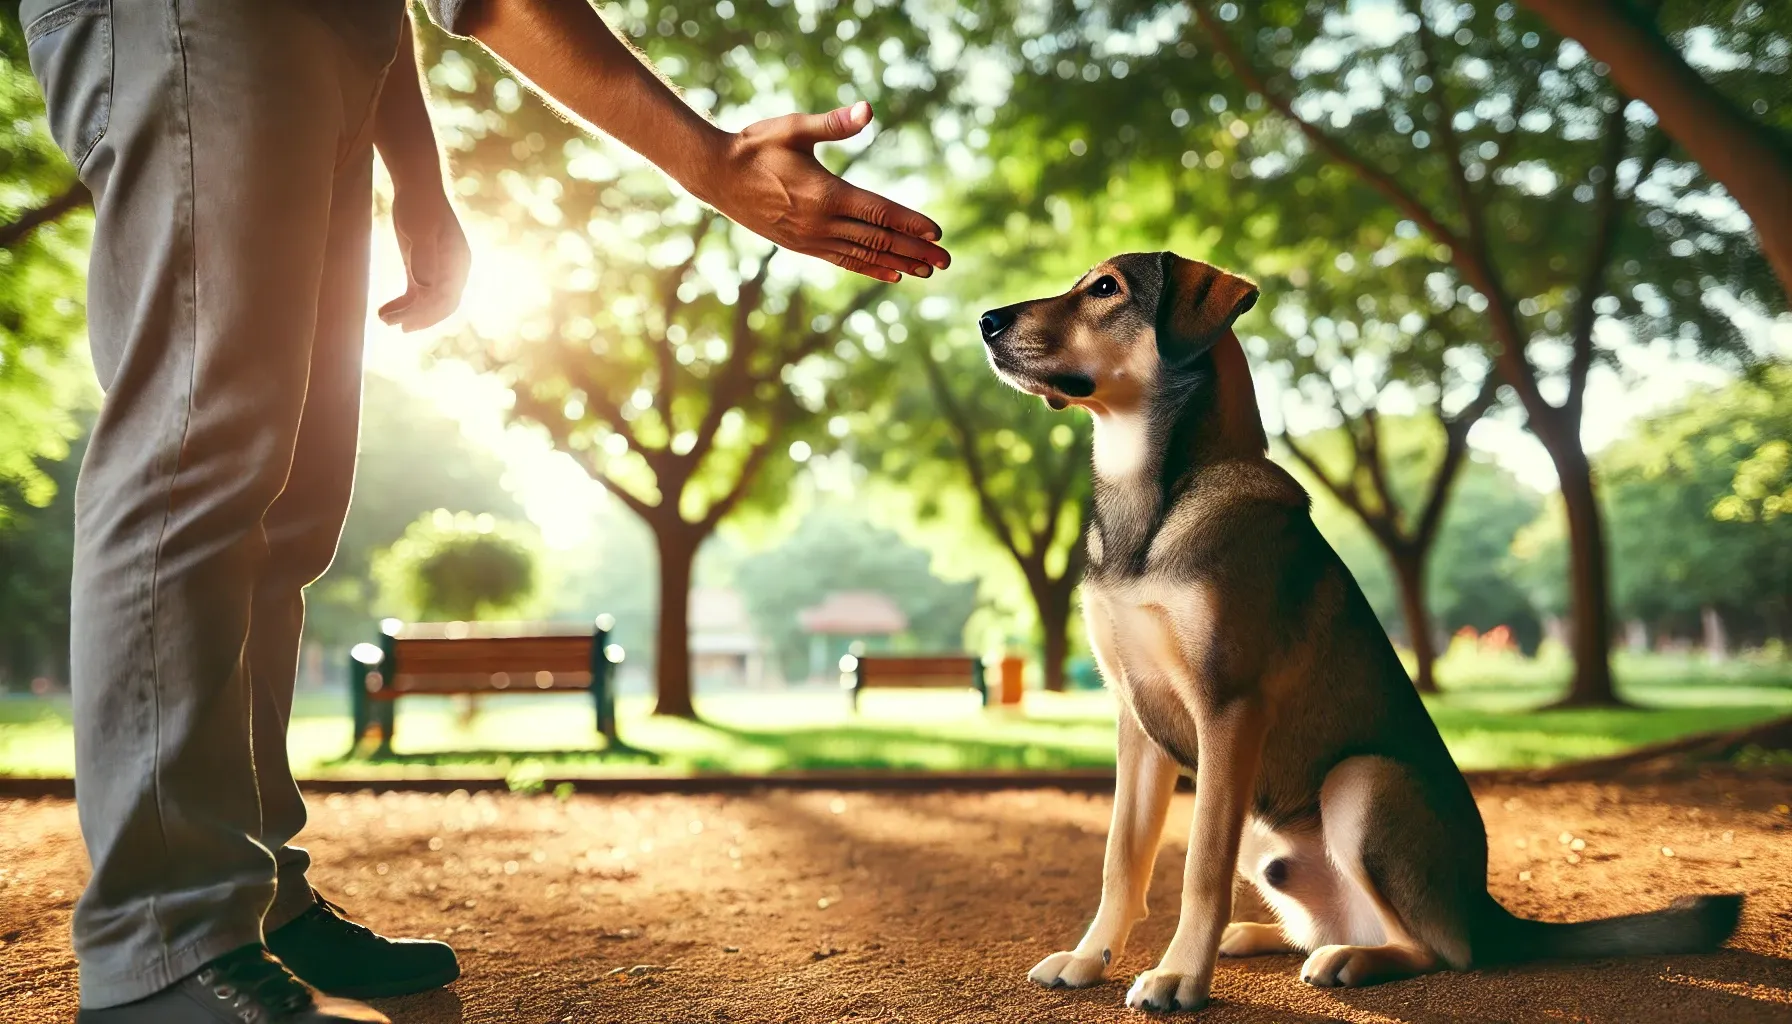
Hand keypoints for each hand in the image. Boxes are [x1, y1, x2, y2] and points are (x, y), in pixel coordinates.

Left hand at [379, 187, 470, 331]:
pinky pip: (417, 293)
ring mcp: (439, 270)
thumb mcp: (420, 228)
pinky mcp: (424, 268)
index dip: (427, 313)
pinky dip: (403, 304)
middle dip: (419, 318)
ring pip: (428, 302)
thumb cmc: (419, 204)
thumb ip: (424, 256)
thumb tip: (426, 286)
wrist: (416, 186)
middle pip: (440, 304)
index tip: (405, 322)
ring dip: (409, 313)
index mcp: (458, 263)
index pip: (446, 297)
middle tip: (395, 326)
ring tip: (384, 320)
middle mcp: (453, 270)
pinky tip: (385, 310)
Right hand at [705, 101, 949, 283]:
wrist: (717, 176)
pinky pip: (844, 261)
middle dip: (915, 251)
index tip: (937, 233)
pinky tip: (891, 276)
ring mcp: (811, 239)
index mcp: (826, 194)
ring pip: (864, 255)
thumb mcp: (794, 128)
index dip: (910, 223)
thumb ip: (834, 123)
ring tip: (926, 271)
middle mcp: (821, 223)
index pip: (879, 211)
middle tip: (946, 260)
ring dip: (898, 264)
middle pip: (878, 239)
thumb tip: (868, 109)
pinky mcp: (802, 246)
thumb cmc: (756, 146)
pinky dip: (870, 268)